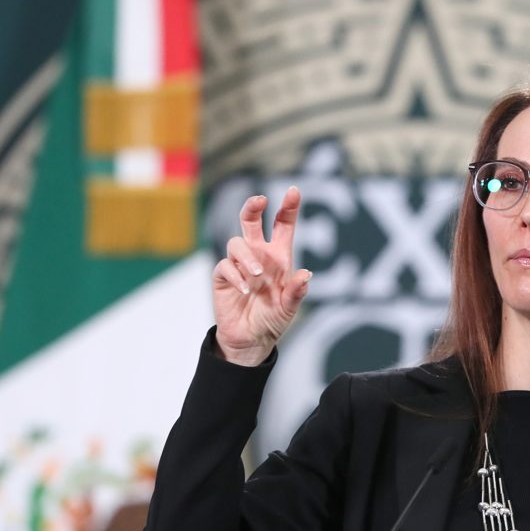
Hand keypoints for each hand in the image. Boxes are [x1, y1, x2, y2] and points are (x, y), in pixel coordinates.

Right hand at [212, 187, 311, 365]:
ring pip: (237, 242)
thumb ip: (296, 291)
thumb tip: (306, 274)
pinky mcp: (223, 277)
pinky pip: (225, 265)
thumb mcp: (289, 307)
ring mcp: (239, 264)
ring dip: (247, 255)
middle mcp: (258, 255)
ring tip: (257, 275)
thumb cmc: (272, 319)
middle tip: (260, 200)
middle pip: (251, 220)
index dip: (288, 208)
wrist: (250, 339)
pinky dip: (236, 275)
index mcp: (278, 257)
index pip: (282, 225)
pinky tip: (245, 290)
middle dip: (253, 206)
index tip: (294, 191)